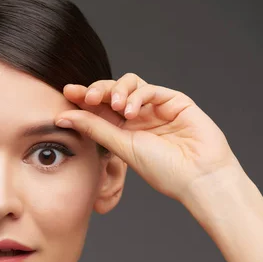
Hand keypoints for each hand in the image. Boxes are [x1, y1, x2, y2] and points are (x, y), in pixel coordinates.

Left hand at [56, 73, 243, 201]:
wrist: (198, 177)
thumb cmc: (163, 169)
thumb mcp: (122, 147)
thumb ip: (95, 129)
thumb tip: (63, 117)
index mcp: (123, 130)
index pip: (99, 109)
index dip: (83, 99)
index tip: (66, 93)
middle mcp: (138, 117)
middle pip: (111, 92)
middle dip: (96, 90)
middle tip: (86, 96)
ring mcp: (156, 108)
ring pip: (130, 84)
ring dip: (117, 90)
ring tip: (115, 106)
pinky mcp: (175, 101)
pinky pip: (150, 89)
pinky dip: (137, 95)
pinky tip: (131, 110)